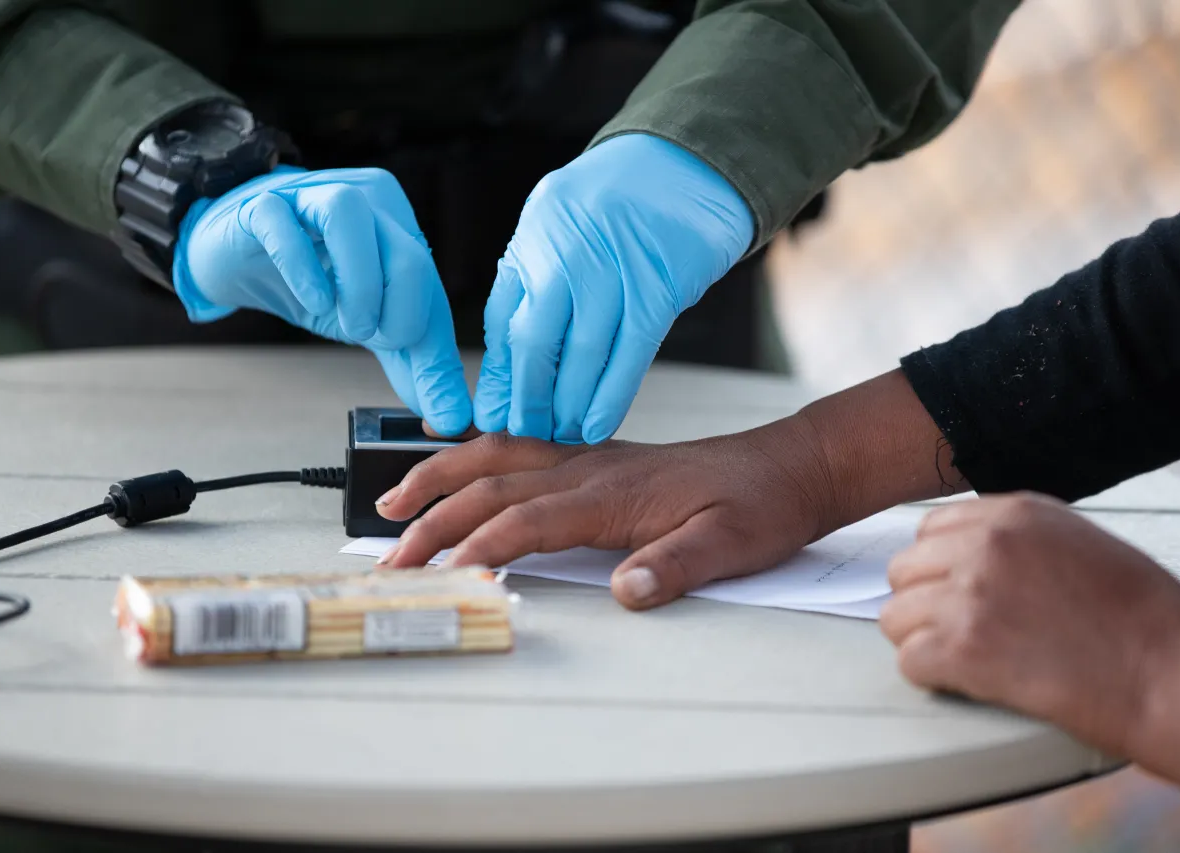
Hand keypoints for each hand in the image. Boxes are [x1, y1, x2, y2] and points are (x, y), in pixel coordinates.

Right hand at [173, 165, 470, 434]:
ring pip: (350, 215)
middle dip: (399, 311)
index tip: (436, 407)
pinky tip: (312, 301)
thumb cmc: (312, 280)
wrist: (235, 255)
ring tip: (348, 325)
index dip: (432, 345)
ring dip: (357, 284)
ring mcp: (311, 197)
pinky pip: (283, 222)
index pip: (430, 284)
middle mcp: (366, 204)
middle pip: (407, 252)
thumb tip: (449, 417)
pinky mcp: (262, 205)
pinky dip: (302, 267)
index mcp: (400, 228)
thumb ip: (413, 365)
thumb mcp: (370, 326)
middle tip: (372, 341)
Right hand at [373, 418, 834, 608]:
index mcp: (614, 493)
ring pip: (497, 458)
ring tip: (391, 499)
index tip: (444, 575)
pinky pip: (520, 448)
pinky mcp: (598, 458)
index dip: (480, 547)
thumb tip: (624, 592)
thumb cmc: (761, 505)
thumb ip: (676, 566)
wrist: (788, 466)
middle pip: (493, 487)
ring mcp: (591, 458)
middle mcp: (592, 468)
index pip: (528, 520)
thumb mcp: (731, 545)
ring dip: (440, 476)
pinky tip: (458, 463)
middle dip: (434, 519)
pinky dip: (476, 454)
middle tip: (391, 555)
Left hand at [472, 133, 753, 443]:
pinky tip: (597, 425)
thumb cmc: (620, 202)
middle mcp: (569, 252)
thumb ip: (531, 288)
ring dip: (569, 408)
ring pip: (582, 357)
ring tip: (563, 436)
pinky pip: (630, 354)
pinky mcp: (660, 287)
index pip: (504, 320)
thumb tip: (506, 367)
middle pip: (535, 344)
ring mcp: (615, 270)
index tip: (494, 417)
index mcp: (536, 236)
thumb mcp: (557, 227)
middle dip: (528, 401)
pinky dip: (611, 396)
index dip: (499, 377)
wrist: (688, 163)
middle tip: (528, 435)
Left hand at [879, 493, 1179, 757]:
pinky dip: (931, 677)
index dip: (938, 565)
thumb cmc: (1142, 616)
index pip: (930, 529)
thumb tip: (971, 550)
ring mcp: (969, 594)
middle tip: (959, 631)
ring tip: (964, 659)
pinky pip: (908, 661)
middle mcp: (984, 545)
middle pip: (903, 571)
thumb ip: (1019, 537)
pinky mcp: (963, 648)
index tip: (957, 591)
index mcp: (1014, 514)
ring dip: (922, 642)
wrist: (1170, 673)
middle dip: (924, 603)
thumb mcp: (1079, 540)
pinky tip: (966, 680)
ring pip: (894, 617)